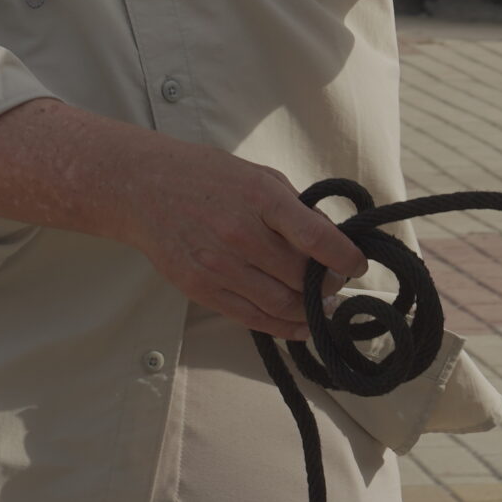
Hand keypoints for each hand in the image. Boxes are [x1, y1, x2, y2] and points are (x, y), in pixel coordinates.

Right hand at [113, 137, 370, 338]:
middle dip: (328, 285)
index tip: (358, 265)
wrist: (143, 188)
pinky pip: (251, 318)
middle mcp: (241, 233)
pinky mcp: (200, 288)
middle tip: (335, 284)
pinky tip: (298, 325)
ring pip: (281, 304)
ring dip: (308, 311)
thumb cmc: (206, 177)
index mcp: (261, 197)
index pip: (317, 238)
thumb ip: (294, 208)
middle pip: (301, 277)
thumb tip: (329, 240)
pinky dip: (282, 326)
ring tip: (320, 306)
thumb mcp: (258, 175)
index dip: (345, 258)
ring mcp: (218, 265)